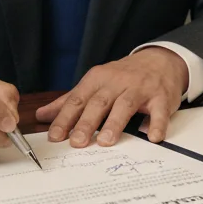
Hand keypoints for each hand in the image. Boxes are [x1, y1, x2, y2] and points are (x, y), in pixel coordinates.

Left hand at [35, 48, 188, 147]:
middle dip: (87, 122)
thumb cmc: (122, 76)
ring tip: (106, 141)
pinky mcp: (161, 96)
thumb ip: (69, 101)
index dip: (65, 118)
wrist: (159, 60)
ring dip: (115, 123)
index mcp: (97, 79)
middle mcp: (117, 82)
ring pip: (125, 105)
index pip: (78, 99)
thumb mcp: (94, 83)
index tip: (55, 136)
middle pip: (99, 102)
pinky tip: (152, 137)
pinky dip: (157, 124)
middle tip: (77, 142)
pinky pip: (159, 111)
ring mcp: (140, 88)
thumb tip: (41, 115)